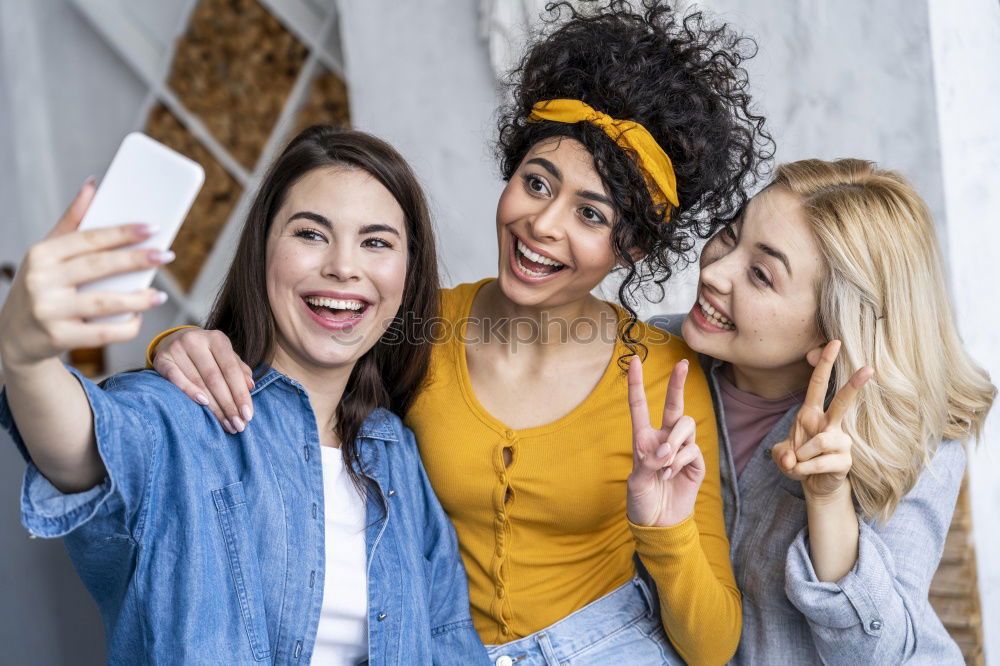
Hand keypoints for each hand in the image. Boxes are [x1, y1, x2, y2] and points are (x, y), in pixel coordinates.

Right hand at [0, 179, 171, 368]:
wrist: (15, 336)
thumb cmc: (41, 286)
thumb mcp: (48, 254)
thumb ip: (72, 221)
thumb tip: (93, 184)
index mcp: (41, 254)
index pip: (88, 239)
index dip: (123, 233)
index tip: (153, 228)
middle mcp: (41, 280)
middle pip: (99, 267)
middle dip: (137, 259)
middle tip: (166, 255)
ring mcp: (48, 311)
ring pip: (104, 303)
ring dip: (138, 299)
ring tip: (160, 295)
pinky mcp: (58, 338)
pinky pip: (103, 333)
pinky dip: (126, 326)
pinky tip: (138, 318)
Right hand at [153, 328, 253, 433]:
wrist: (175, 342)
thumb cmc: (208, 355)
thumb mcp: (226, 357)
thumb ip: (239, 370)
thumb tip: (250, 386)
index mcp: (217, 338)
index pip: (231, 369)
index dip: (240, 393)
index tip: (248, 414)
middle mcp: (196, 340)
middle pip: (215, 378)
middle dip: (228, 405)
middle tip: (238, 425)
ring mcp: (177, 348)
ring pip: (198, 382)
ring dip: (213, 407)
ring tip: (226, 424)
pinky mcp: (162, 359)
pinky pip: (176, 379)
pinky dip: (189, 392)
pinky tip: (203, 404)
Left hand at [626, 356, 705, 526]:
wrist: (659, 524)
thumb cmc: (642, 501)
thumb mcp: (636, 482)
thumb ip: (648, 463)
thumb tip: (667, 450)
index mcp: (643, 439)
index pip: (640, 406)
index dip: (636, 383)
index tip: (634, 360)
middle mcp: (663, 439)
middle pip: (674, 405)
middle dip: (678, 383)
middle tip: (683, 363)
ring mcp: (681, 449)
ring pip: (686, 425)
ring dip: (675, 441)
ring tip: (665, 464)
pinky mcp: (695, 462)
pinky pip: (692, 449)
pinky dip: (680, 461)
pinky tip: (672, 475)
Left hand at [771, 340, 873, 500]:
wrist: (812, 484)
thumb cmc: (798, 461)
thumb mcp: (781, 455)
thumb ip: (781, 454)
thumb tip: (791, 458)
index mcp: (811, 414)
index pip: (818, 384)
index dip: (824, 364)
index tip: (834, 342)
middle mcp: (829, 423)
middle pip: (842, 401)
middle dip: (854, 385)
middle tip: (869, 368)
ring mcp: (840, 441)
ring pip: (821, 440)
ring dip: (801, 455)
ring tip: (798, 463)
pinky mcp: (845, 460)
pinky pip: (820, 462)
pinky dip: (805, 469)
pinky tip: (803, 472)